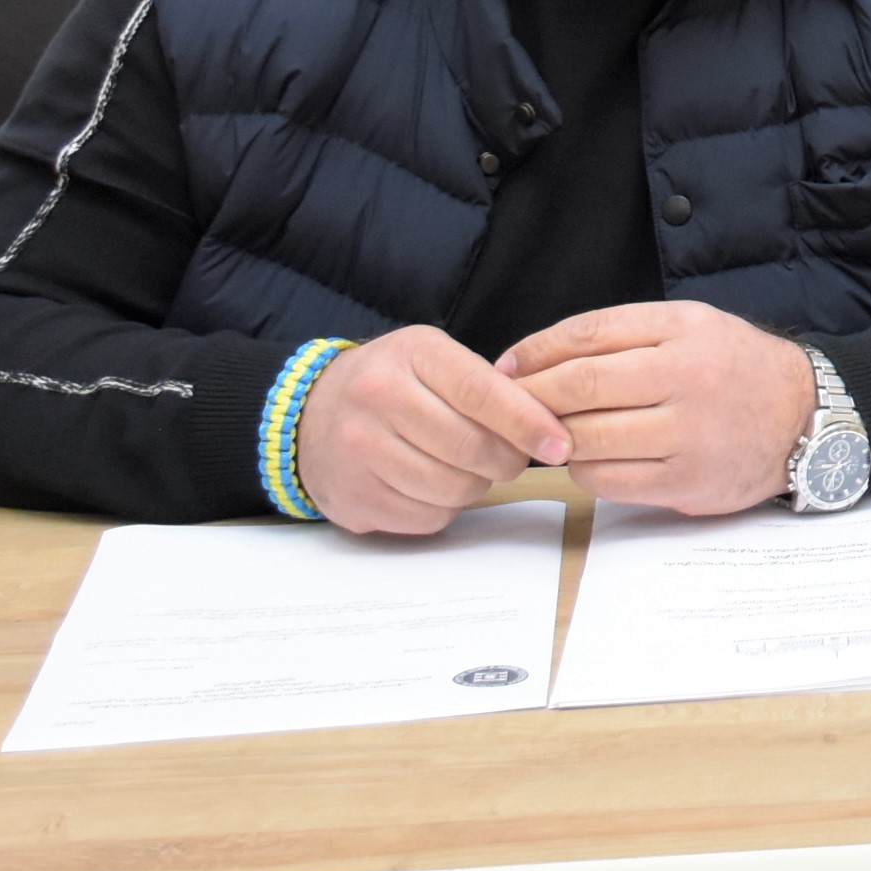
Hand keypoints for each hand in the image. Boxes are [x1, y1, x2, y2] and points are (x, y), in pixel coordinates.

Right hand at [295, 325, 571, 535]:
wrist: (309, 416)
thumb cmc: (392, 384)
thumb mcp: (435, 359)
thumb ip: (488, 386)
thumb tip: (547, 427)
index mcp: (412, 354)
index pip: (483, 393)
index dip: (529, 423)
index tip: (560, 444)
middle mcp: (378, 398)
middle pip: (473, 448)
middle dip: (507, 460)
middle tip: (510, 457)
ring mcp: (359, 450)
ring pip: (454, 487)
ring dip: (476, 484)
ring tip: (465, 466)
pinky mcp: (354, 497)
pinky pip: (428, 516)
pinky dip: (445, 506)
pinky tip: (431, 483)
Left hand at [498, 301, 816, 513]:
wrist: (804, 415)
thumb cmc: (733, 368)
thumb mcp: (689, 326)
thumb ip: (619, 335)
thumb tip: (529, 361)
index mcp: (683, 330)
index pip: (587, 336)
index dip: (534, 354)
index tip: (506, 369)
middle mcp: (688, 378)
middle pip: (580, 387)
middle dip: (531, 400)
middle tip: (510, 409)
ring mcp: (689, 434)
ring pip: (587, 439)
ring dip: (555, 440)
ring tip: (552, 436)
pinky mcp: (688, 482)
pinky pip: (608, 481)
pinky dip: (584, 472)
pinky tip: (591, 459)